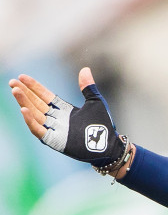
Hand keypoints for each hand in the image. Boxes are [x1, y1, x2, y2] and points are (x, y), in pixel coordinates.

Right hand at [8, 67, 126, 169]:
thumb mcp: (95, 102)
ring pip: (35, 114)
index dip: (33, 87)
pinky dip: (31, 121)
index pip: (44, 96)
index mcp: (64, 109)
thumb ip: (87, 87)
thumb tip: (85, 69)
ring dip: (24, 103)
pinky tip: (24, 110)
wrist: (109, 145)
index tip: (22, 77)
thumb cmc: (103, 125)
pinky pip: (39, 130)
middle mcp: (56, 119)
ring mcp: (54, 129)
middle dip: (24, 93)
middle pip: (36, 103)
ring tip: (15, 91)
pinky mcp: (55, 140)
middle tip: (13, 83)